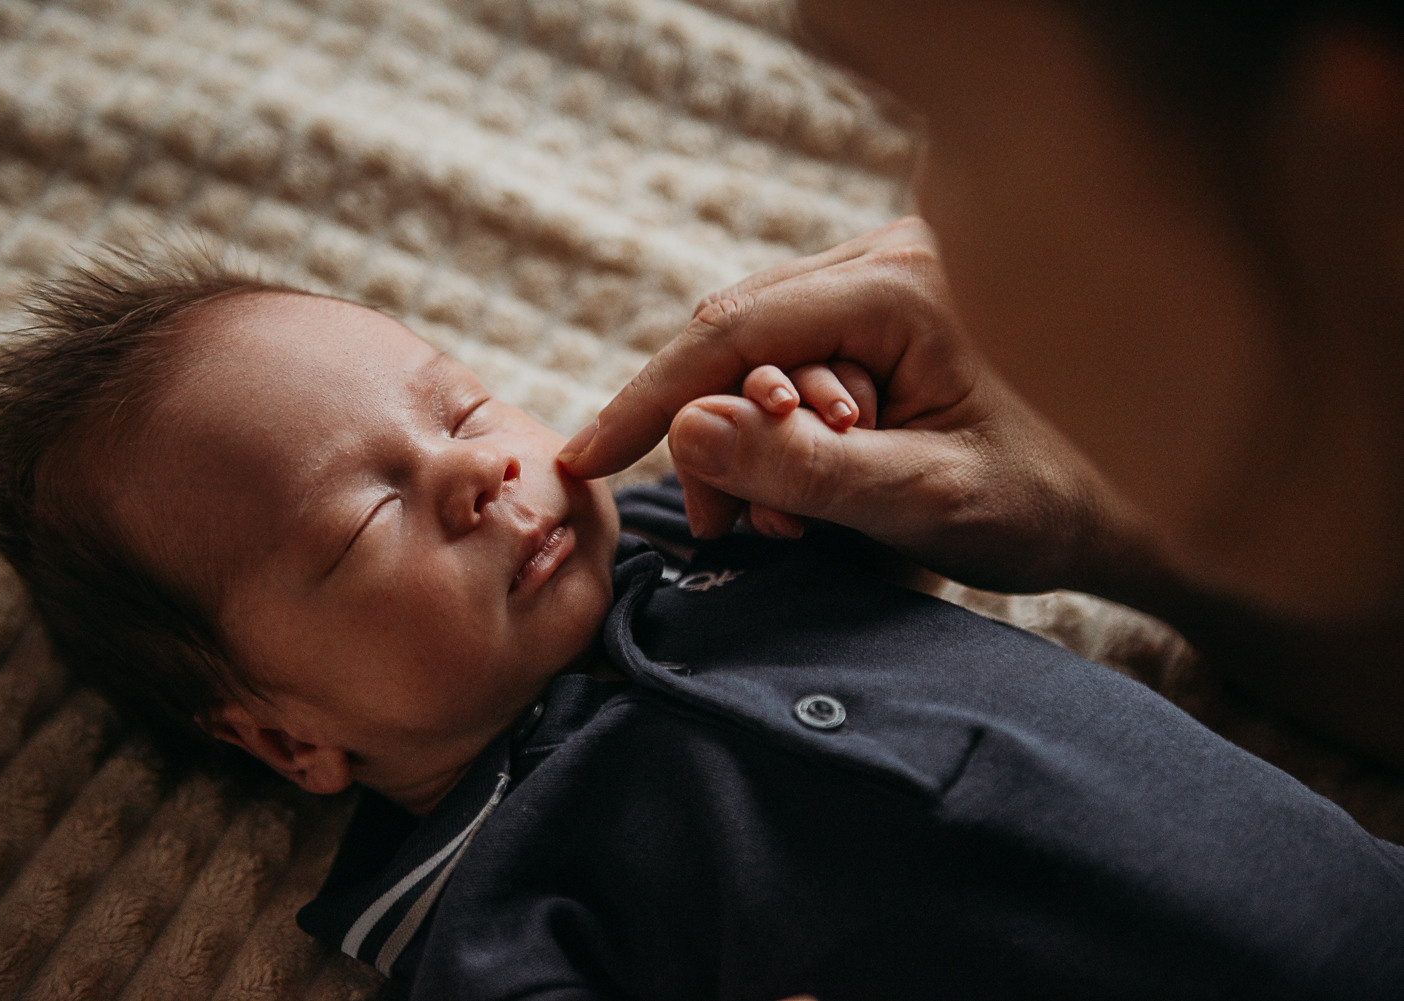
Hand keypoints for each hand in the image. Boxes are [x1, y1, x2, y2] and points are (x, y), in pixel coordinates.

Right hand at [559, 217, 1146, 594]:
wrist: (1134, 503)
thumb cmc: (1049, 503)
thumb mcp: (925, 501)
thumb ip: (807, 468)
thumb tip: (687, 427)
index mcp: (905, 285)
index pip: (735, 331)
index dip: (649, 399)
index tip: (584, 462)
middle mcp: (891, 257)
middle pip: (736, 334)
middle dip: (708, 436)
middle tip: (732, 529)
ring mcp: (889, 276)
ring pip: (758, 348)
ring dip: (745, 438)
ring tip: (783, 521)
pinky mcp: (888, 308)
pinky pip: (794, 355)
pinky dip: (776, 425)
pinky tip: (803, 481)